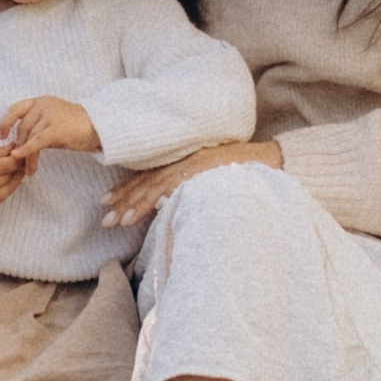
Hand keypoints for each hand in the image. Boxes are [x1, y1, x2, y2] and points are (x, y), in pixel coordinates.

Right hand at [0, 143, 30, 212]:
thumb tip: (13, 147)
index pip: (5, 164)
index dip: (17, 158)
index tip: (22, 151)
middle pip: (8, 177)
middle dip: (18, 168)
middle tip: (24, 159)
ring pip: (9, 188)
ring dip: (17, 178)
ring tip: (19, 168)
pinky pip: (3, 197)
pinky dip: (10, 188)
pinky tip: (11, 179)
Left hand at [3, 94, 101, 160]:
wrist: (100, 126)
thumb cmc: (76, 127)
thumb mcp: (53, 122)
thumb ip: (37, 127)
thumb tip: (20, 143)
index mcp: (41, 102)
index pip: (16, 109)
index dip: (6, 122)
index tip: (1, 135)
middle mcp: (43, 105)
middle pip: (23, 128)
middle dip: (20, 146)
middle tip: (21, 163)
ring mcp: (50, 115)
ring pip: (29, 137)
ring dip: (26, 155)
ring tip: (29, 170)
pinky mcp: (56, 128)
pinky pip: (36, 142)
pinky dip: (27, 151)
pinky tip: (21, 158)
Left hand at [100, 139, 282, 230]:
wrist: (276, 160)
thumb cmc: (246, 172)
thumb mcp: (212, 176)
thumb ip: (191, 185)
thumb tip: (170, 205)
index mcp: (185, 162)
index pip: (150, 176)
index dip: (128, 190)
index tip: (108, 203)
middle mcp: (186, 160)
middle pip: (148, 181)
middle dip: (124, 200)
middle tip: (105, 217)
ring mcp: (195, 165)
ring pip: (158, 185)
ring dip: (136, 204)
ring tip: (118, 220)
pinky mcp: (205, 171)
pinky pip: (179, 185)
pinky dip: (161, 198)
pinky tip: (147, 211)